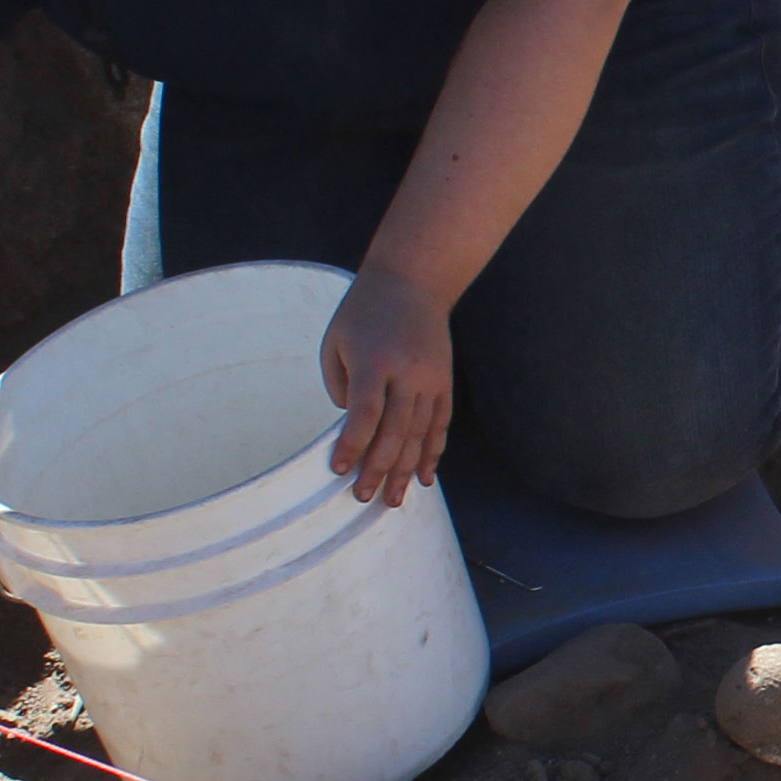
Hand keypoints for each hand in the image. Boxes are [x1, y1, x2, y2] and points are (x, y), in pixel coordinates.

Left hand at [319, 264, 457, 506]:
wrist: (413, 281)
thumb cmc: (363, 312)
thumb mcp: (336, 341)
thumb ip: (340, 386)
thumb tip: (355, 426)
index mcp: (374, 361)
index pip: (364, 414)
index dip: (352, 445)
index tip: (339, 469)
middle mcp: (407, 373)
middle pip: (395, 431)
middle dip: (378, 469)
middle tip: (363, 497)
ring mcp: (430, 379)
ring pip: (419, 434)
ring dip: (404, 470)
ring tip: (392, 500)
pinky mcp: (444, 381)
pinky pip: (439, 424)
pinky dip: (432, 452)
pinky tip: (423, 477)